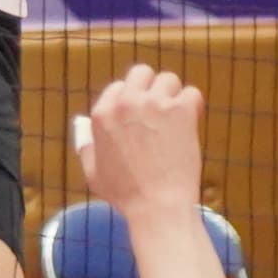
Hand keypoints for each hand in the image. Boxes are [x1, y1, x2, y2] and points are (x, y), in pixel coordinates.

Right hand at [76, 63, 206, 218]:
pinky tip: (190, 122)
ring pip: (169, 79)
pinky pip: (192, 93)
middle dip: (151, 87)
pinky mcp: (180, 110)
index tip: (139, 117)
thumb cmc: (125, 194)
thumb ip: (87, 146)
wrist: (157, 205)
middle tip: (159, 108)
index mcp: (102, 113)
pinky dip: (193, 106)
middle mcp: (126, 102)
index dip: (130, 101)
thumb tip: (83, 127)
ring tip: (177, 117)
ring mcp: (154, 104)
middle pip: (142, 72)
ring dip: (173, 95)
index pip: (118, 87)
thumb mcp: (93, 172)